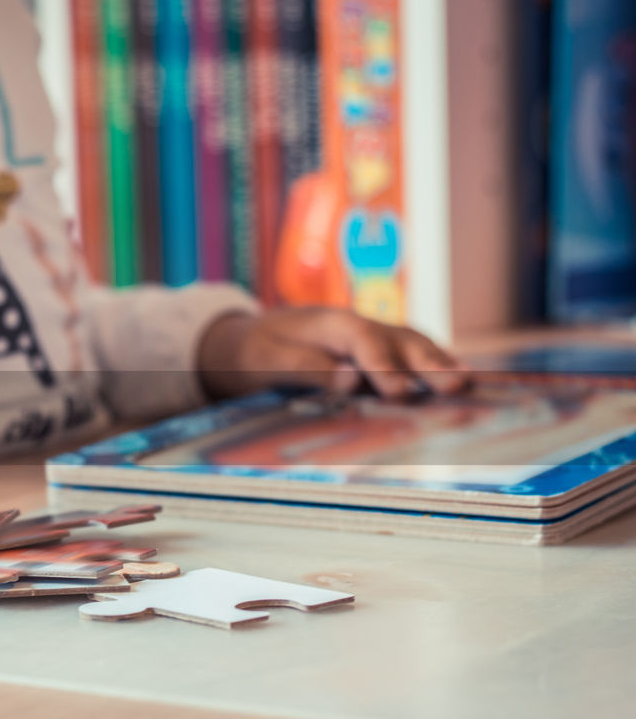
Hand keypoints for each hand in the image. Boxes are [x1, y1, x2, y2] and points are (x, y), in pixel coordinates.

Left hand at [197, 307, 469, 398]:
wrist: (249, 337)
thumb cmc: (256, 351)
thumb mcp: (268, 361)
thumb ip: (308, 368)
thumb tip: (351, 380)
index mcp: (332, 324)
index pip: (365, 342)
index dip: (385, 367)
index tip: (402, 394)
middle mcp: (360, 324)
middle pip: (401, 340)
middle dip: (430, 363)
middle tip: (458, 387)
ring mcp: (373, 334)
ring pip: (413, 344)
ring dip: (441, 363)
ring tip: (470, 385)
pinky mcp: (378, 349)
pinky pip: (411, 353)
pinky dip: (436, 364)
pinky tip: (459, 382)